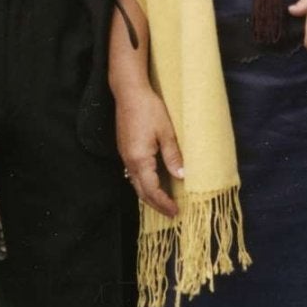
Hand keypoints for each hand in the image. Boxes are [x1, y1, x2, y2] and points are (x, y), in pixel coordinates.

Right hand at [114, 84, 183, 217]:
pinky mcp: (125, 149)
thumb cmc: (149, 109)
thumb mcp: (166, 132)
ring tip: (163, 202)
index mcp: (140, 159)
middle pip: (141, 191)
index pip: (152, 190)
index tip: (175, 212)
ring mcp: (125, 155)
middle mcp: (129, 161)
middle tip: (171, 213)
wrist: (129, 92)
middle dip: (156, 205)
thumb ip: (173, 156)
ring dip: (149, 195)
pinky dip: (144, 184)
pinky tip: (153, 182)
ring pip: (135, 183)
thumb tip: (182, 176)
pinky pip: (133, 173)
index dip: (164, 203)